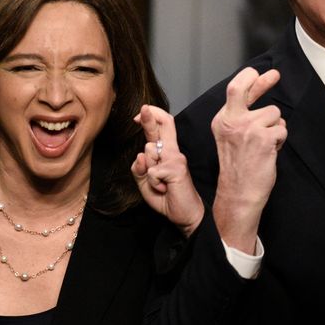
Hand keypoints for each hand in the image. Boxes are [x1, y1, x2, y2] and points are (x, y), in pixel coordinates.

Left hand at [132, 105, 204, 236]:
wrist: (185, 215)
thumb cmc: (167, 198)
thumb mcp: (146, 183)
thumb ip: (140, 169)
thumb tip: (140, 156)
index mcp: (167, 153)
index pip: (162, 128)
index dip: (151, 118)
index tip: (139, 115)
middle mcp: (173, 152)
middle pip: (163, 126)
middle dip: (149, 117)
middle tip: (142, 109)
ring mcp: (176, 159)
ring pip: (149, 150)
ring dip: (147, 169)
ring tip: (159, 184)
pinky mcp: (176, 169)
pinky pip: (151, 171)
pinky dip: (152, 183)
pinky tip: (164, 189)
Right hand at [210, 67, 286, 252]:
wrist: (240, 193)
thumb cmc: (238, 169)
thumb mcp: (232, 137)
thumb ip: (243, 116)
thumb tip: (258, 97)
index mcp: (222, 121)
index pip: (234, 90)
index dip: (249, 79)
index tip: (259, 73)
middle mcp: (231, 121)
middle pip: (243, 88)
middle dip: (261, 80)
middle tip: (274, 75)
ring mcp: (248, 128)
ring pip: (274, 113)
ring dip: (275, 127)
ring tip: (265, 144)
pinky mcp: (264, 137)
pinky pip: (282, 129)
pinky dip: (280, 139)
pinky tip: (270, 151)